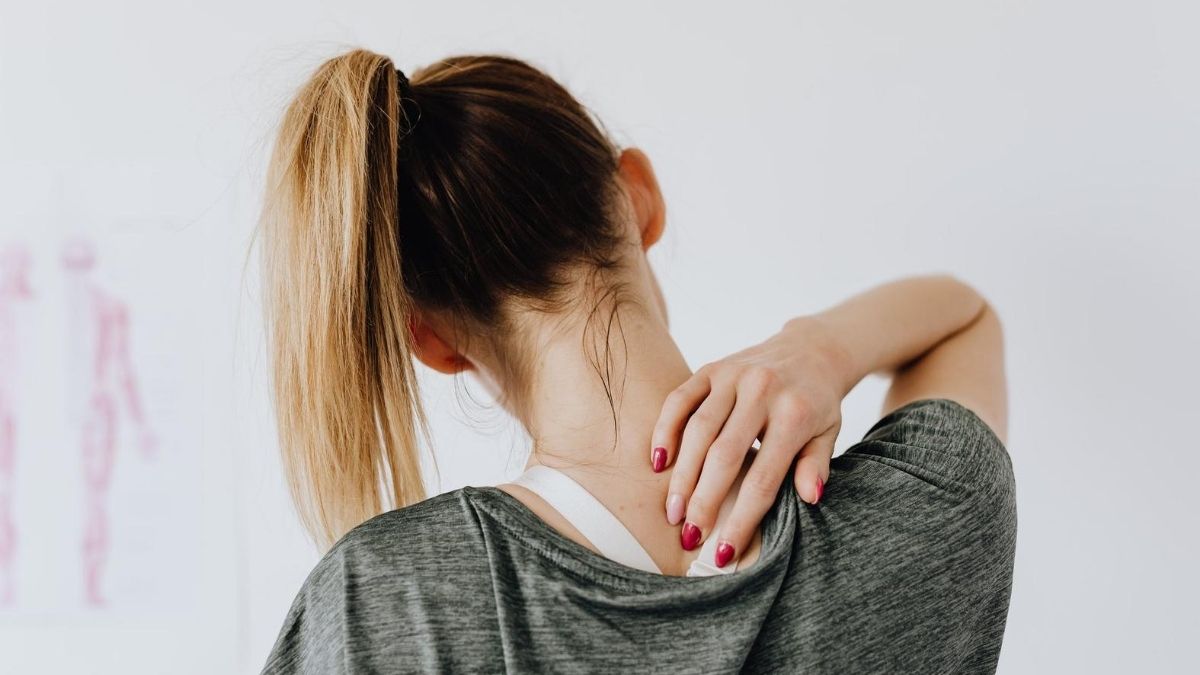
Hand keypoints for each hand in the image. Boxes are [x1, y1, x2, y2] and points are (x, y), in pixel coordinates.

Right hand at [650, 316, 851, 564]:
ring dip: (681, 474)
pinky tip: (658, 462)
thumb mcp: (829, 434)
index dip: (742, 518)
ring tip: (672, 510)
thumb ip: (816, 465)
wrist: (811, 349)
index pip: (763, 478)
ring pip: (697, 431)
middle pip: (724, 456)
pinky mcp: (711, 368)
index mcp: (794, 415)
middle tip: (688, 535)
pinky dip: (665, 430)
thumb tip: (809, 499)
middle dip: (703, 501)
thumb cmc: (817, 403)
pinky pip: (680, 400)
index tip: (723, 551)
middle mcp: (761, 391)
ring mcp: (733, 376)